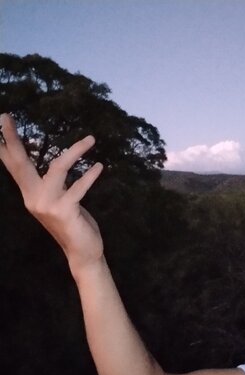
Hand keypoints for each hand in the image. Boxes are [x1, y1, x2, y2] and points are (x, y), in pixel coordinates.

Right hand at [0, 113, 103, 274]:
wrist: (82, 251)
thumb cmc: (74, 224)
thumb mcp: (60, 201)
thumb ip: (55, 185)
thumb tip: (59, 165)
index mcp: (31, 195)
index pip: (14, 167)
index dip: (6, 147)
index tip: (0, 125)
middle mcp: (33, 198)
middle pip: (21, 164)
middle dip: (13, 139)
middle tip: (5, 117)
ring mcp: (48, 205)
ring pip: (58, 168)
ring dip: (76, 151)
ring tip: (91, 139)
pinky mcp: (65, 210)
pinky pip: (79, 186)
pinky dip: (90, 175)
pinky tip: (99, 166)